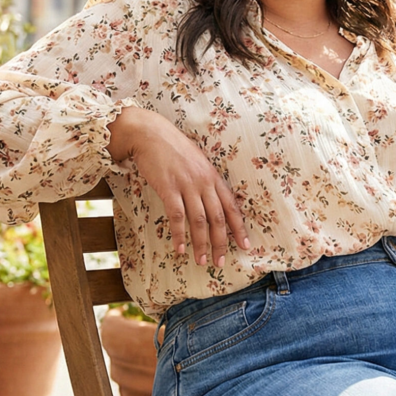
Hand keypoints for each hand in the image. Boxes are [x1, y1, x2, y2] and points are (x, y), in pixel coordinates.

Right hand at [107, 106, 249, 267]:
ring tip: (201, 261)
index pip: (231, 206)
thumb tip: (211, 202)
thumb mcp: (197, 162)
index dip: (239, 228)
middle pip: (218, 218)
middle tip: (221, 262)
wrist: (150, 133)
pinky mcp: (169, 188)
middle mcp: (204, 182)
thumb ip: (206, 181)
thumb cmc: (173, 148)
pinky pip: (177, 216)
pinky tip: (180, 249)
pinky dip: (180, 234)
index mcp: (213, 177)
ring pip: (199, 220)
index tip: (245, 245)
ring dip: (201, 243)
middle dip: (221, 243)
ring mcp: (187, 185)